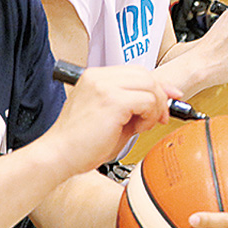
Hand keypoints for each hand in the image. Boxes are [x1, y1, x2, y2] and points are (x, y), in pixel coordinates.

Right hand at [43, 65, 174, 173]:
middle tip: (160, 117)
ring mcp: (105, 86)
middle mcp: (99, 77)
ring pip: (150, 85)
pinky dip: (149, 116)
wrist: (58, 155)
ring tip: (141, 126)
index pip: (135, 71)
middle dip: (160, 96)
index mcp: (95, 77)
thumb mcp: (110, 117)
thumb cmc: (79, 144)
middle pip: (145, 74)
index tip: (169, 97)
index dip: (156, 85)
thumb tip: (159, 101)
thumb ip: (132, 105)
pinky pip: (147, 100)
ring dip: (154, 108)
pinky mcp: (112, 100)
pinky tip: (136, 129)